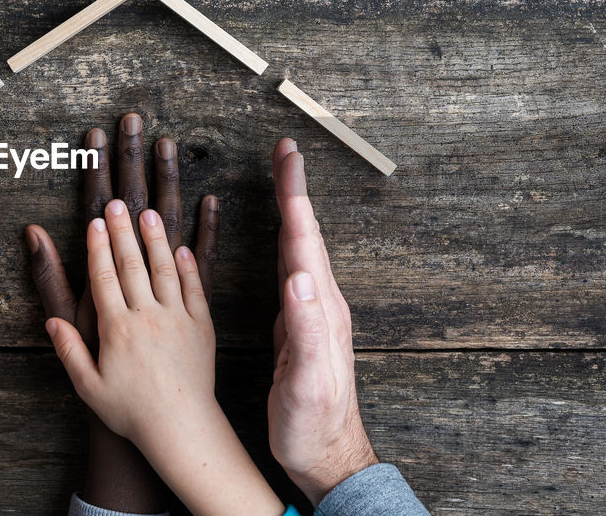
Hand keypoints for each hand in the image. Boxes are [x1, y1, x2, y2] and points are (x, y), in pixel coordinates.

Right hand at [46, 200, 281, 515]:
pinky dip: (190, 267)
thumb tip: (52, 324)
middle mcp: (148, 317)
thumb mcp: (89, 387)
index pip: (104, 278)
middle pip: (133, 264)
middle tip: (118, 202)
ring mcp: (178, 319)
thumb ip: (70, 351)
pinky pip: (196, 289)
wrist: (180, 429)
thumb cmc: (131, 413)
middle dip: (123, 230)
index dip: (99, 248)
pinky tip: (184, 249)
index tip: (95, 222)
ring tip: (150, 212)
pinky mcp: (202, 327)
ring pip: (165, 269)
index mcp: (117, 330)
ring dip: (156, 238)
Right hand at [268, 139, 376, 505]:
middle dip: (294, 188)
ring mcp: (312, 312)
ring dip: (291, 209)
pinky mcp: (300, 324)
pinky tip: (279, 238)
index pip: (304, 240)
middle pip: (304, 233)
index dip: (293, 195)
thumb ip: (306, 329)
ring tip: (283, 179)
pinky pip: (291, 268)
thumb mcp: (308, 380)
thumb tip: (299, 278)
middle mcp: (320, 303)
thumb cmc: (314, 423)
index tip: (288, 157)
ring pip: (299, 247)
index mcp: (320, 308)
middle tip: (286, 150)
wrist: (326, 455)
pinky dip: (285, 241)